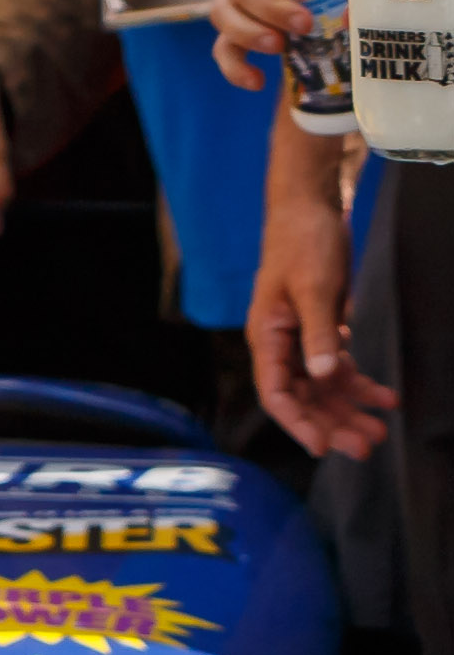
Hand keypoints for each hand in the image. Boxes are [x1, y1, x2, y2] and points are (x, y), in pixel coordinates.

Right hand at [246, 168, 394, 456]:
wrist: (311, 207)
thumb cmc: (303, 242)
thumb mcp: (312, 287)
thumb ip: (318, 333)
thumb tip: (322, 376)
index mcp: (266, 334)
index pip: (275, 392)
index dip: (297, 423)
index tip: (324, 447)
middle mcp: (281, 342)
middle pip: (303, 397)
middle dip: (332, 424)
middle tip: (366, 447)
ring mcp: (302, 337)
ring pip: (323, 388)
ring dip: (350, 410)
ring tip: (381, 429)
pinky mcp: (322, 328)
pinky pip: (340, 368)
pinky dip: (362, 385)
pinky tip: (387, 398)